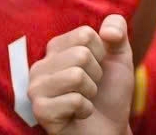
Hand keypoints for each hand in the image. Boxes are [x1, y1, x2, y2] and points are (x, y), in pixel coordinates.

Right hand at [29, 15, 133, 134]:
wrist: (109, 130)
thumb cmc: (109, 94)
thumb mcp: (119, 58)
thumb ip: (118, 32)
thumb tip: (108, 30)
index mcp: (55, 48)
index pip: (85, 34)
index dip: (101, 54)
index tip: (96, 70)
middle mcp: (40, 65)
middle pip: (81, 55)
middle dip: (97, 76)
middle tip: (90, 89)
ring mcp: (36, 87)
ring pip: (77, 76)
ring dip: (91, 93)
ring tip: (84, 100)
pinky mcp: (40, 109)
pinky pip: (74, 100)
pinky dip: (86, 110)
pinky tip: (78, 115)